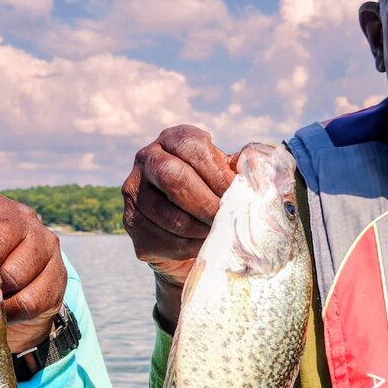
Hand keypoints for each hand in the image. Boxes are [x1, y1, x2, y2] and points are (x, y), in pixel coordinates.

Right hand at [120, 125, 235, 331]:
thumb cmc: (216, 196)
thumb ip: (243, 169)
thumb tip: (257, 169)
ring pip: (167, 214)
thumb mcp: (230, 176)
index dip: (218, 173)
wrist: (189, 234)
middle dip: (206, 204)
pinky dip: (187, 247)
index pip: (192, 147)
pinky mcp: (130, 223)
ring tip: (219, 235)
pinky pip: (161, 238)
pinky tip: (202, 247)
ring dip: (199, 229)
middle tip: (228, 220)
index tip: (239, 195)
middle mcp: (147, 159)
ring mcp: (134, 192)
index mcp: (174, 139)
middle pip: (173, 178)